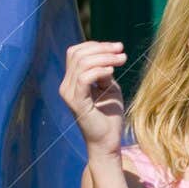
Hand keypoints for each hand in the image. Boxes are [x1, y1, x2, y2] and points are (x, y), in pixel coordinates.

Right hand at [59, 40, 127, 156]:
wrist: (107, 142)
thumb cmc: (109, 117)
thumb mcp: (109, 88)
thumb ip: (105, 72)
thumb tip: (108, 55)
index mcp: (71, 81)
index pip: (77, 53)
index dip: (96, 45)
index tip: (118, 48)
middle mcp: (66, 86)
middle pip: (77, 54)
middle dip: (102, 48)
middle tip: (122, 51)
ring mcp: (69, 94)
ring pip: (81, 63)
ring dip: (105, 58)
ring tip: (122, 60)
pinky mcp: (77, 103)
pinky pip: (84, 78)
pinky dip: (99, 71)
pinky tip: (112, 71)